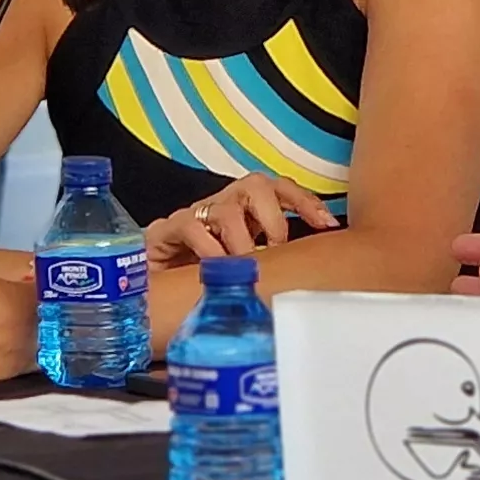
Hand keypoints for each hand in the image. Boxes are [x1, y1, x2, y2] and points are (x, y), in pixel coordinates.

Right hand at [144, 174, 336, 265]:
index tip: (327, 224)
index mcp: (248, 212)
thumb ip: (276, 264)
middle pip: (256, 185)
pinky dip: (209, 248)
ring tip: (245, 265)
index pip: (281, 190)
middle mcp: (223, 205)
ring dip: (242, 239)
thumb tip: (315, 271)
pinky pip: (191, 226)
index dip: (305, 202)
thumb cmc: (208, 283)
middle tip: (275, 249)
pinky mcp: (164, 231)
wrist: (152, 294)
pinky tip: (215, 269)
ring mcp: (194, 215)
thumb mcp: (249, 271)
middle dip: (273, 217)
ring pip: (226, 207)